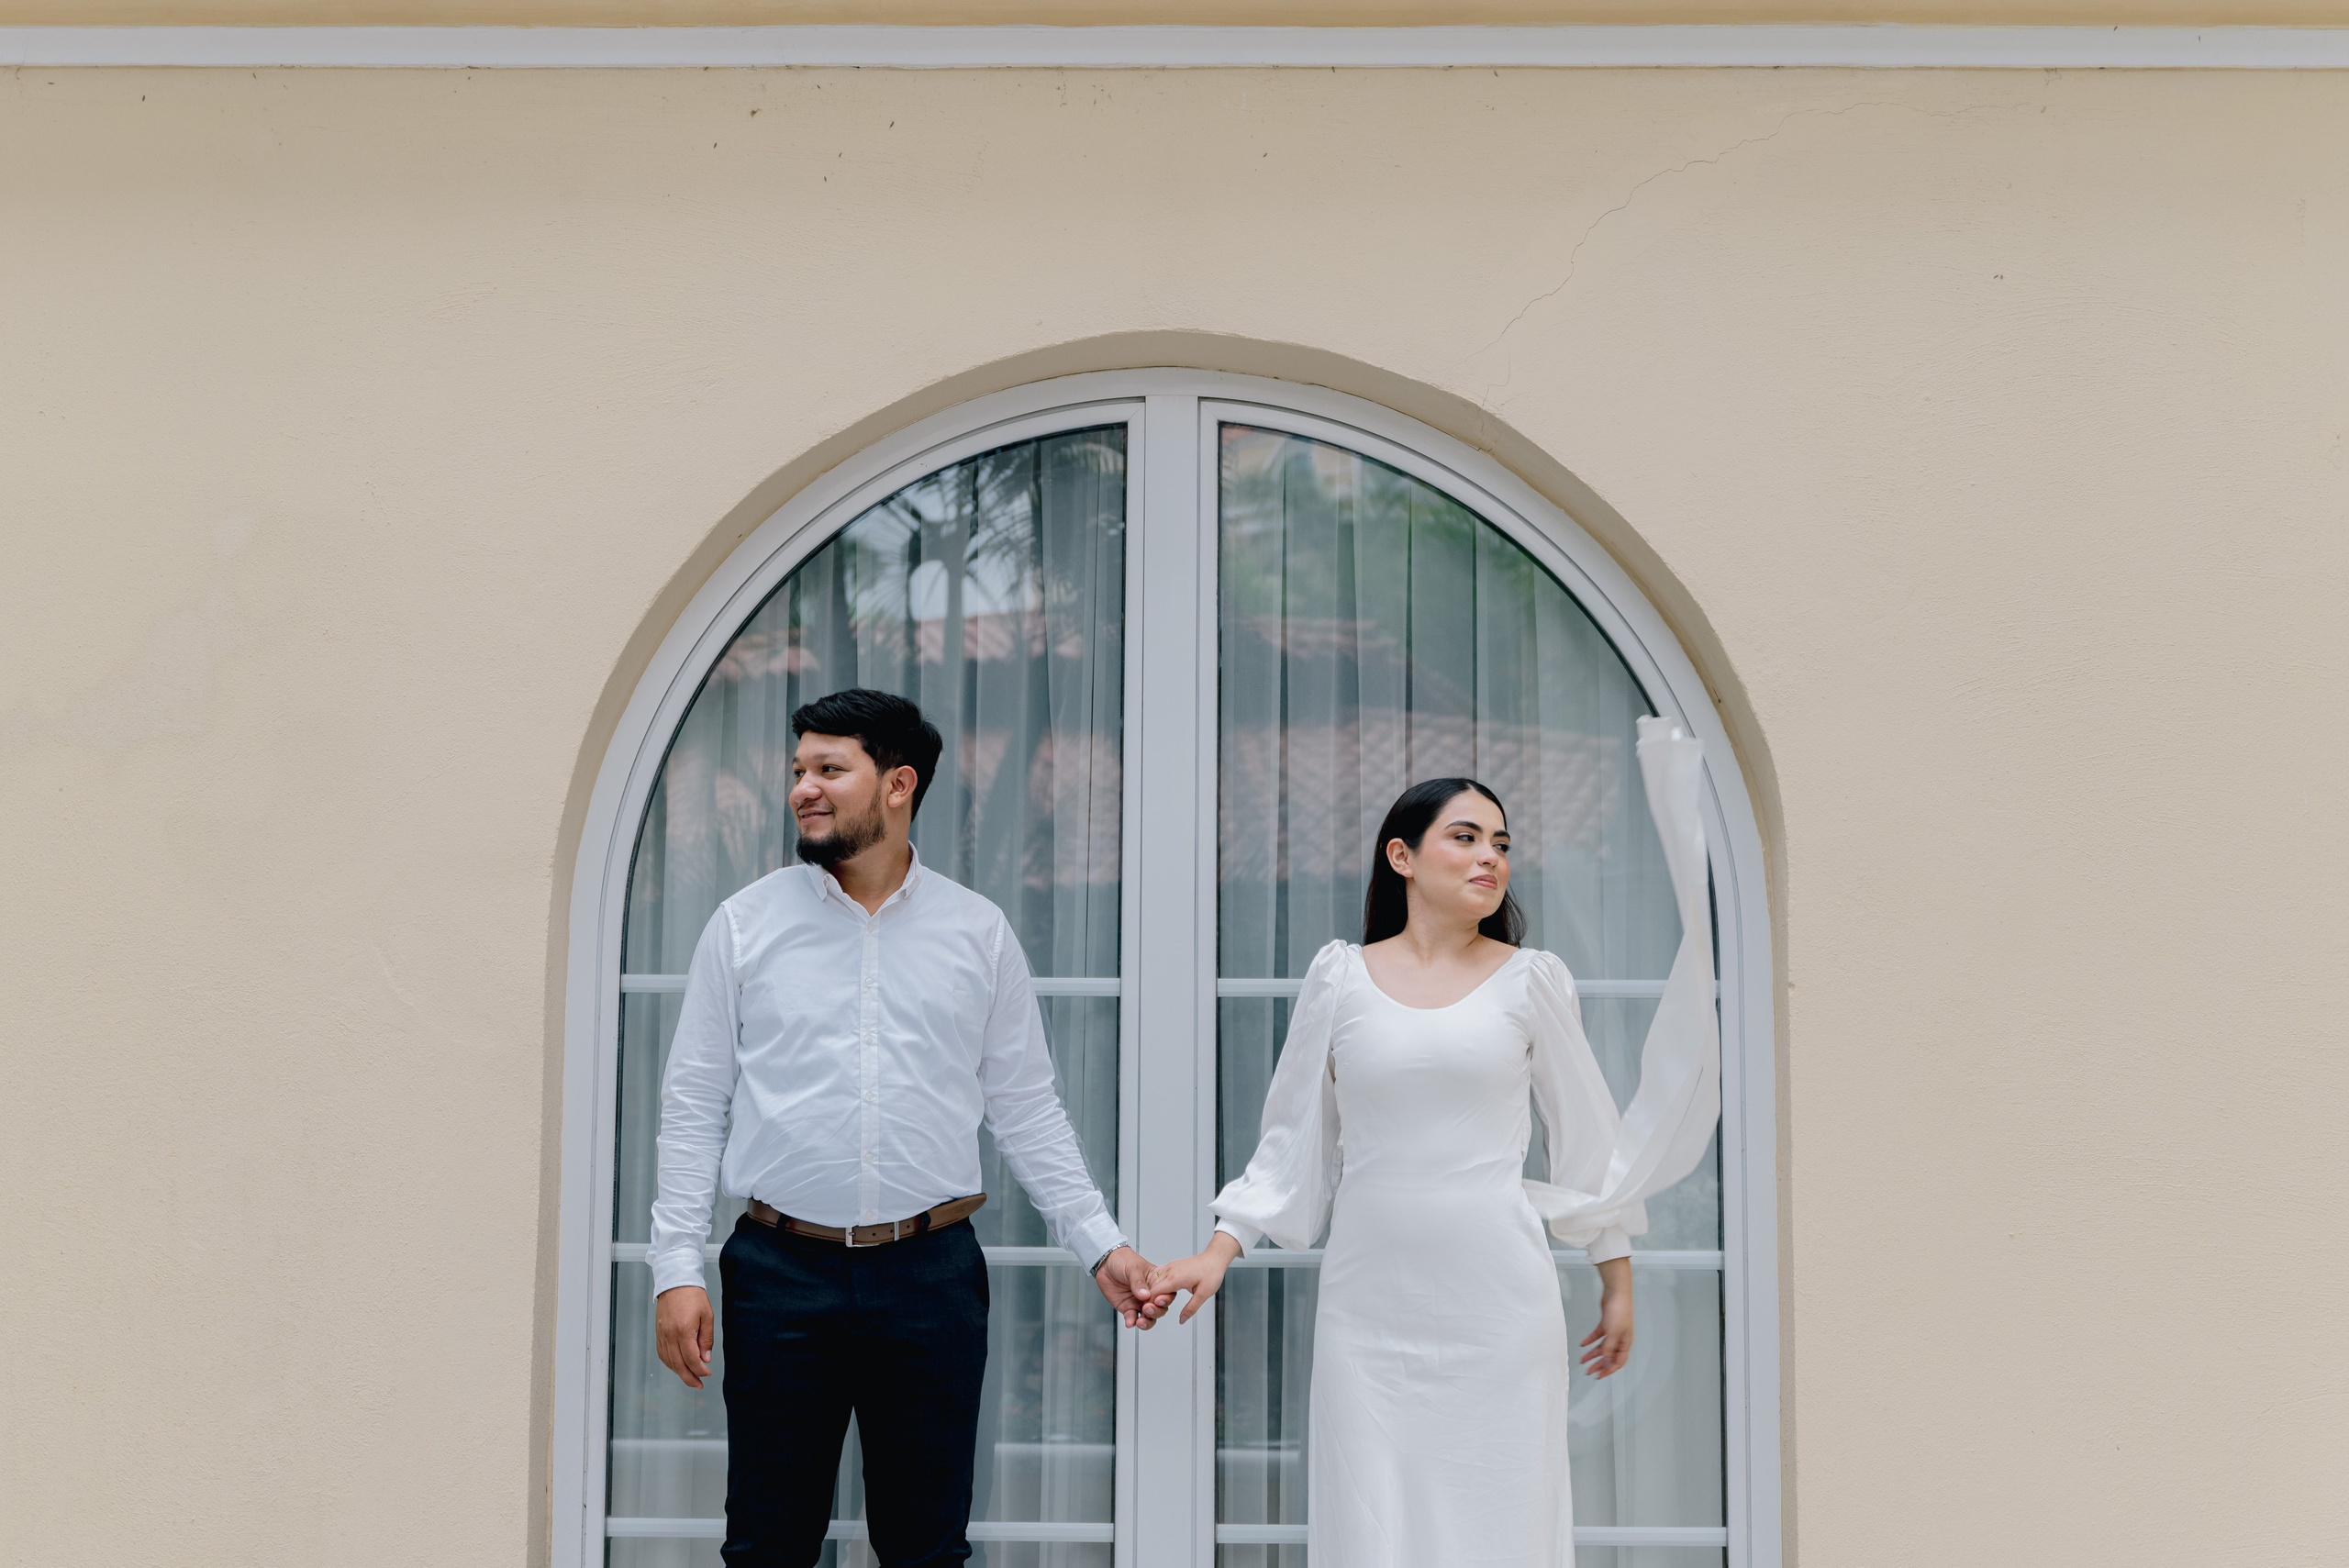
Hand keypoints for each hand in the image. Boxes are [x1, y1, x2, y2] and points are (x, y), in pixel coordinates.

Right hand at [655, 1285, 713, 1389]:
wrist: (675, 1282)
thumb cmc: (692, 1295)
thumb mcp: (707, 1316)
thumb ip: (706, 1339)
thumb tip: (705, 1358)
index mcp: (683, 1330)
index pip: (691, 1359)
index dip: (699, 1370)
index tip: (707, 1374)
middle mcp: (670, 1335)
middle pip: (678, 1364)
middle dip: (689, 1378)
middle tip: (698, 1384)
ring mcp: (662, 1334)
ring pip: (669, 1361)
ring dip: (679, 1372)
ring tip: (690, 1377)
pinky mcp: (658, 1333)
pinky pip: (662, 1353)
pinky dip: (669, 1363)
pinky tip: (677, 1366)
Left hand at [1094, 1247, 1173, 1328]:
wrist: (1105, 1263)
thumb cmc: (1123, 1260)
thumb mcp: (1133, 1267)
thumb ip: (1139, 1282)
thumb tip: (1145, 1295)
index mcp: (1156, 1281)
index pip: (1167, 1293)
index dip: (1165, 1299)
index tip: (1158, 1300)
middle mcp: (1150, 1294)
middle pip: (1160, 1308)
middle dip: (1156, 1312)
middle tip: (1147, 1309)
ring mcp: (1139, 1302)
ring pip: (1148, 1317)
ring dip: (1146, 1322)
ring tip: (1140, 1321)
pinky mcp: (1128, 1308)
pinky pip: (1132, 1318)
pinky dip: (1132, 1322)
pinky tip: (1130, 1322)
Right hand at [1146, 1231, 1241, 1324]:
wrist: (1215, 1258)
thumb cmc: (1211, 1273)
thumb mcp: (1204, 1294)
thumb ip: (1191, 1308)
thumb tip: (1182, 1320)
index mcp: (1175, 1278)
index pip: (1154, 1293)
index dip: (1150, 1304)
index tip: (1151, 1313)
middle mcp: (1170, 1271)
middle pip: (1150, 1287)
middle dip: (1149, 1300)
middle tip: (1153, 1311)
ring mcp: (1170, 1267)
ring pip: (1152, 1280)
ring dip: (1151, 1292)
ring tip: (1156, 1303)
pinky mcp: (1172, 1265)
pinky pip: (1157, 1275)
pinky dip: (1155, 1284)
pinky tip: (1159, 1292)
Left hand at [1580, 1257, 1633, 1378]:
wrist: (1616, 1292)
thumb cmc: (1619, 1311)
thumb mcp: (1613, 1333)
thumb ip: (1609, 1349)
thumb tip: (1607, 1363)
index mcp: (1626, 1343)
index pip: (1618, 1362)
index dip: (1609, 1370)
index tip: (1598, 1376)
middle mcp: (1620, 1338)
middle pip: (1609, 1356)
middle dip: (1599, 1364)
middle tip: (1588, 1371)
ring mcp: (1613, 1331)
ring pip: (1603, 1346)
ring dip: (1592, 1353)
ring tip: (1582, 1359)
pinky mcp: (1606, 1323)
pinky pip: (1598, 1335)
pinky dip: (1590, 1340)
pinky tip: (1583, 1344)